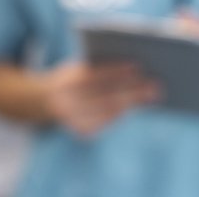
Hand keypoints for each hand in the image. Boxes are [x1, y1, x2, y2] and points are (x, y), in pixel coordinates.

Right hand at [42, 61, 160, 137]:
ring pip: (109, 110)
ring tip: (152, 94)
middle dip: (133, 90)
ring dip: (134, 102)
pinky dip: (123, 111)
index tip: (138, 66)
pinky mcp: (81, 131)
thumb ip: (97, 67)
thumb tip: (133, 68)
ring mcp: (73, 120)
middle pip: (106, 95)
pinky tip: (137, 105)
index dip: (116, 71)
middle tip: (156, 85)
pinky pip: (108, 121)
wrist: (43, 101)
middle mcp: (66, 102)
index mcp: (64, 82)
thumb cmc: (70, 79)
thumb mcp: (76, 68)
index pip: (94, 76)